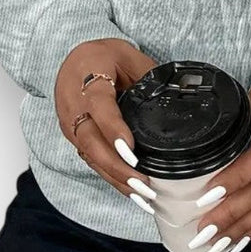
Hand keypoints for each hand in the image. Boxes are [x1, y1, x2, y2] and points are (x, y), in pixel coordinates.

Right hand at [54, 38, 160, 212]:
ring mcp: (71, 124)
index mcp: (87, 79)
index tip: (131, 150)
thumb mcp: (127, 55)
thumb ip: (148, 76)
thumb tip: (180, 94)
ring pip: (90, 156)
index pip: (100, 107)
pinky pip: (91, 160)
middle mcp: (74, 106)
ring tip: (143, 197)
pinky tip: (130, 191)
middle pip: (92, 141)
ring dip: (116, 178)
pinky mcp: (75, 138)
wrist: (70, 57)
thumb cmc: (101, 54)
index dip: (114, 130)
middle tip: (145, 185)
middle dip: (118, 167)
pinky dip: (111, 177)